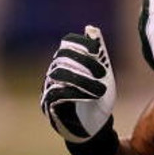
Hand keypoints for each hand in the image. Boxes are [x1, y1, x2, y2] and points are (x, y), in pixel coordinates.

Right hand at [41, 25, 115, 143]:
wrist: (96, 126)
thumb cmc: (98, 97)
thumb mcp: (103, 74)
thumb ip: (98, 53)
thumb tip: (91, 28)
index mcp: (68, 63)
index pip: (67, 45)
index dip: (80, 44)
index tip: (97, 51)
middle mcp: (55, 73)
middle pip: (63, 59)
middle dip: (85, 64)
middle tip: (104, 74)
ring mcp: (50, 89)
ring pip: (59, 76)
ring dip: (83, 81)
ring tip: (101, 90)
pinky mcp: (49, 106)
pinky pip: (55, 94)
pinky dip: (74, 93)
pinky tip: (91, 97)